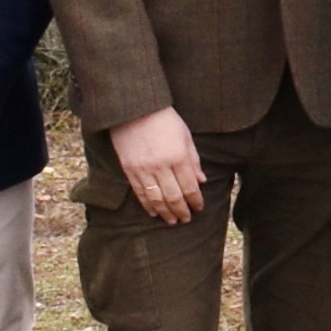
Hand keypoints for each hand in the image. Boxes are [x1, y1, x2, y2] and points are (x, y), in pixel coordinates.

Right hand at [107, 105, 206, 226]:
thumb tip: (201, 181)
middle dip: (182, 211)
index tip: (199, 208)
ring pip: (156, 199)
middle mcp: (161, 166)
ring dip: (165, 213)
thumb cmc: (164, 119)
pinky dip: (148, 205)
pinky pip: (140, 193)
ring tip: (172, 221)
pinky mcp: (129, 170)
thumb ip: (193, 160)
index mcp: (178, 156)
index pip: (190, 187)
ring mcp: (143, 169)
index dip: (195, 201)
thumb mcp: (185, 135)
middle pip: (174, 197)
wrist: (134, 109)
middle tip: (186, 219)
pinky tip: (154, 212)